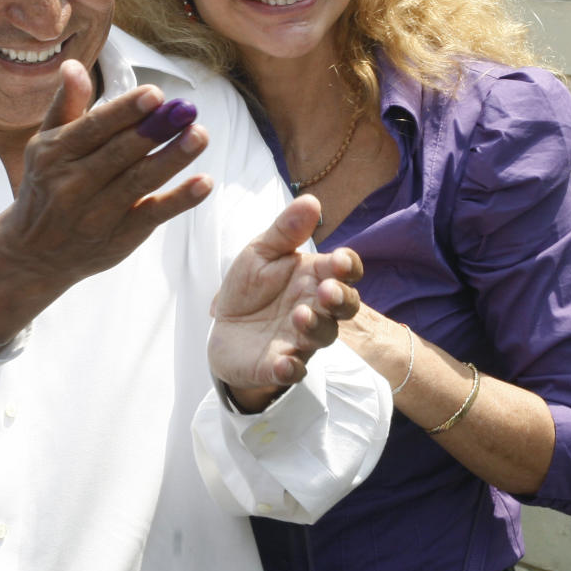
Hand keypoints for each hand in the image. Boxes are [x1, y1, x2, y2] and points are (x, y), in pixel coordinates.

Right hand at [0, 60, 212, 347]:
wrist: (33, 254)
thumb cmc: (45, 186)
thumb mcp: (44, 145)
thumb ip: (66, 106)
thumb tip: (74, 65)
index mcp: (55, 154)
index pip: (94, 128)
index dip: (126, 111)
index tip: (155, 94)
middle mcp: (73, 184)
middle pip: (120, 153)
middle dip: (156, 130)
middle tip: (186, 109)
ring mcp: (97, 214)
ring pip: (139, 182)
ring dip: (172, 158)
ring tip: (200, 135)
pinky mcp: (119, 237)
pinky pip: (152, 215)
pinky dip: (179, 200)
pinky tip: (203, 183)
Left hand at [208, 195, 361, 410]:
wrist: (223, 327)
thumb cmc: (250, 287)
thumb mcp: (260, 252)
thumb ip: (285, 231)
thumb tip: (311, 200)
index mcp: (314, 277)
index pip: (344, 271)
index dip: (347, 266)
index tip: (339, 261)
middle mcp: (316, 309)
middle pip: (344, 306)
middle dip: (340, 299)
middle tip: (327, 291)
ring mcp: (300, 339)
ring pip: (323, 337)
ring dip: (316, 327)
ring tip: (300, 316)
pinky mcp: (279, 365)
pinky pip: (292, 370)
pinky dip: (290, 368)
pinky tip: (284, 363)